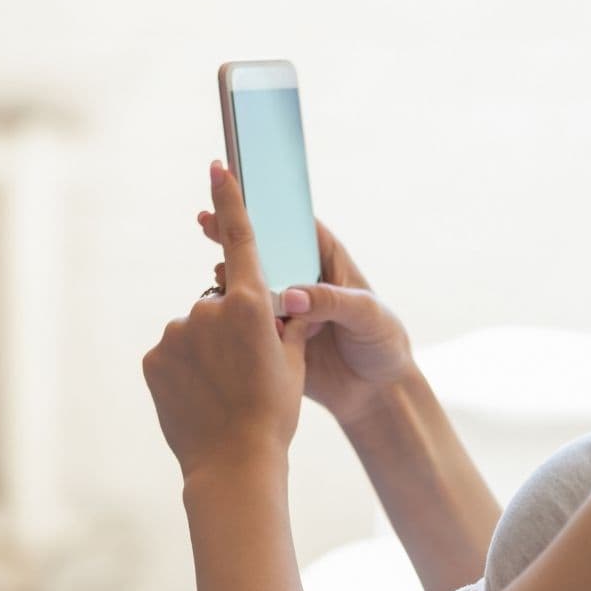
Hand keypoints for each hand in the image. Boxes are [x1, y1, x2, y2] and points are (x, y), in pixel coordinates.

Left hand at [144, 160, 309, 479]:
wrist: (234, 463)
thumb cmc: (275, 410)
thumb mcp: (293, 359)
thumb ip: (283, 320)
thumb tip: (277, 301)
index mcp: (251, 304)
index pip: (241, 239)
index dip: (231, 199)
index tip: (218, 165)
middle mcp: (208, 310)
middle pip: (222, 299)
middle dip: (235, 321)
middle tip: (251, 364)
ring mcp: (176, 334)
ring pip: (198, 328)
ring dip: (211, 348)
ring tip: (227, 387)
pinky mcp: (154, 358)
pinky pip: (175, 352)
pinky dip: (188, 368)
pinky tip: (203, 396)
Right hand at [195, 208, 416, 426]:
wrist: (376, 392)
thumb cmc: (383, 344)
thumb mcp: (367, 316)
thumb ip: (331, 302)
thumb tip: (291, 295)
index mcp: (330, 263)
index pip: (298, 227)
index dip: (271, 211)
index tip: (243, 197)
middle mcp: (304, 280)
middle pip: (266, 250)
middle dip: (236, 233)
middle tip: (208, 221)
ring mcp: (287, 308)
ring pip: (252, 283)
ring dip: (230, 272)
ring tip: (216, 269)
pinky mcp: (274, 336)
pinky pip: (247, 319)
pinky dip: (231, 311)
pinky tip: (216, 307)